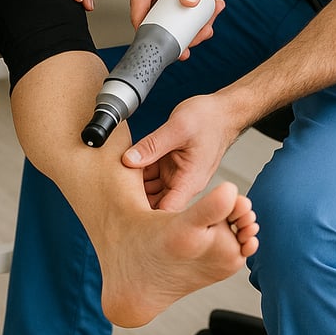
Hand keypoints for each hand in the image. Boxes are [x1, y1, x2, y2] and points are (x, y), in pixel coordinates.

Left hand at [121, 92, 238, 210]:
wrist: (222, 112)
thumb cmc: (210, 121)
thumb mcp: (178, 128)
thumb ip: (152, 145)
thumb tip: (128, 160)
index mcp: (189, 181)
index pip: (167, 214)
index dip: (148, 222)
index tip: (127, 219)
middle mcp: (183, 183)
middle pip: (154, 205)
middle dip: (134, 204)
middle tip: (112, 201)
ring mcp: (176, 176)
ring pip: (150, 190)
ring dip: (133, 187)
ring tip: (112, 185)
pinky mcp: (170, 166)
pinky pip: (151, 175)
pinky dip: (138, 172)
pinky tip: (123, 169)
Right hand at [130, 0, 224, 53]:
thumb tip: (189, 0)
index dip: (142, 21)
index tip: (151, 39)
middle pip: (154, 14)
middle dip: (176, 28)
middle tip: (196, 34)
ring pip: (166, 17)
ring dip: (187, 25)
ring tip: (208, 21)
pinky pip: (175, 13)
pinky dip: (191, 18)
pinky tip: (207, 15)